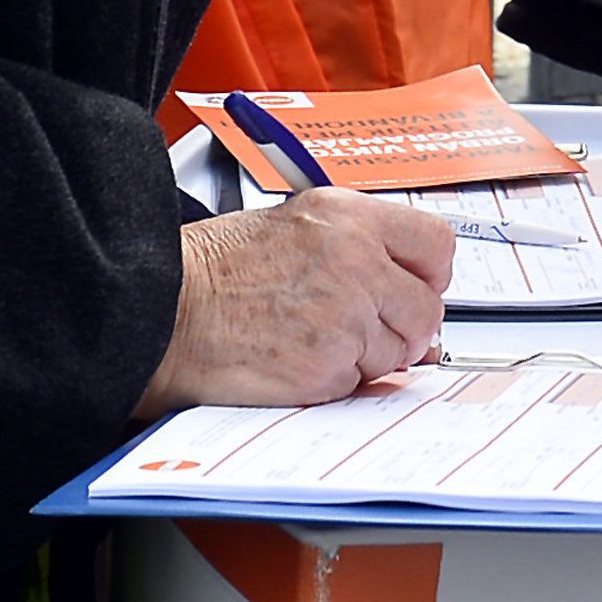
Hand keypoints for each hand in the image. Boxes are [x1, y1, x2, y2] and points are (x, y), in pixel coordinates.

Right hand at [136, 190, 456, 415]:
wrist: (165, 311)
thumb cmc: (211, 270)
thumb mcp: (292, 223)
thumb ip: (353, 244)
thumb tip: (398, 276)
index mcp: (349, 218)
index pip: (437, 245)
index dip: (431, 274)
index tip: (419, 286)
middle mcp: (357, 263)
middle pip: (427, 308)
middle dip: (406, 326)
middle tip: (374, 329)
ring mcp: (346, 318)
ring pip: (399, 352)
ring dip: (370, 356)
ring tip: (318, 341)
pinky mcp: (327, 366)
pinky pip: (360, 383)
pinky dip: (338, 380)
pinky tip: (300, 360)